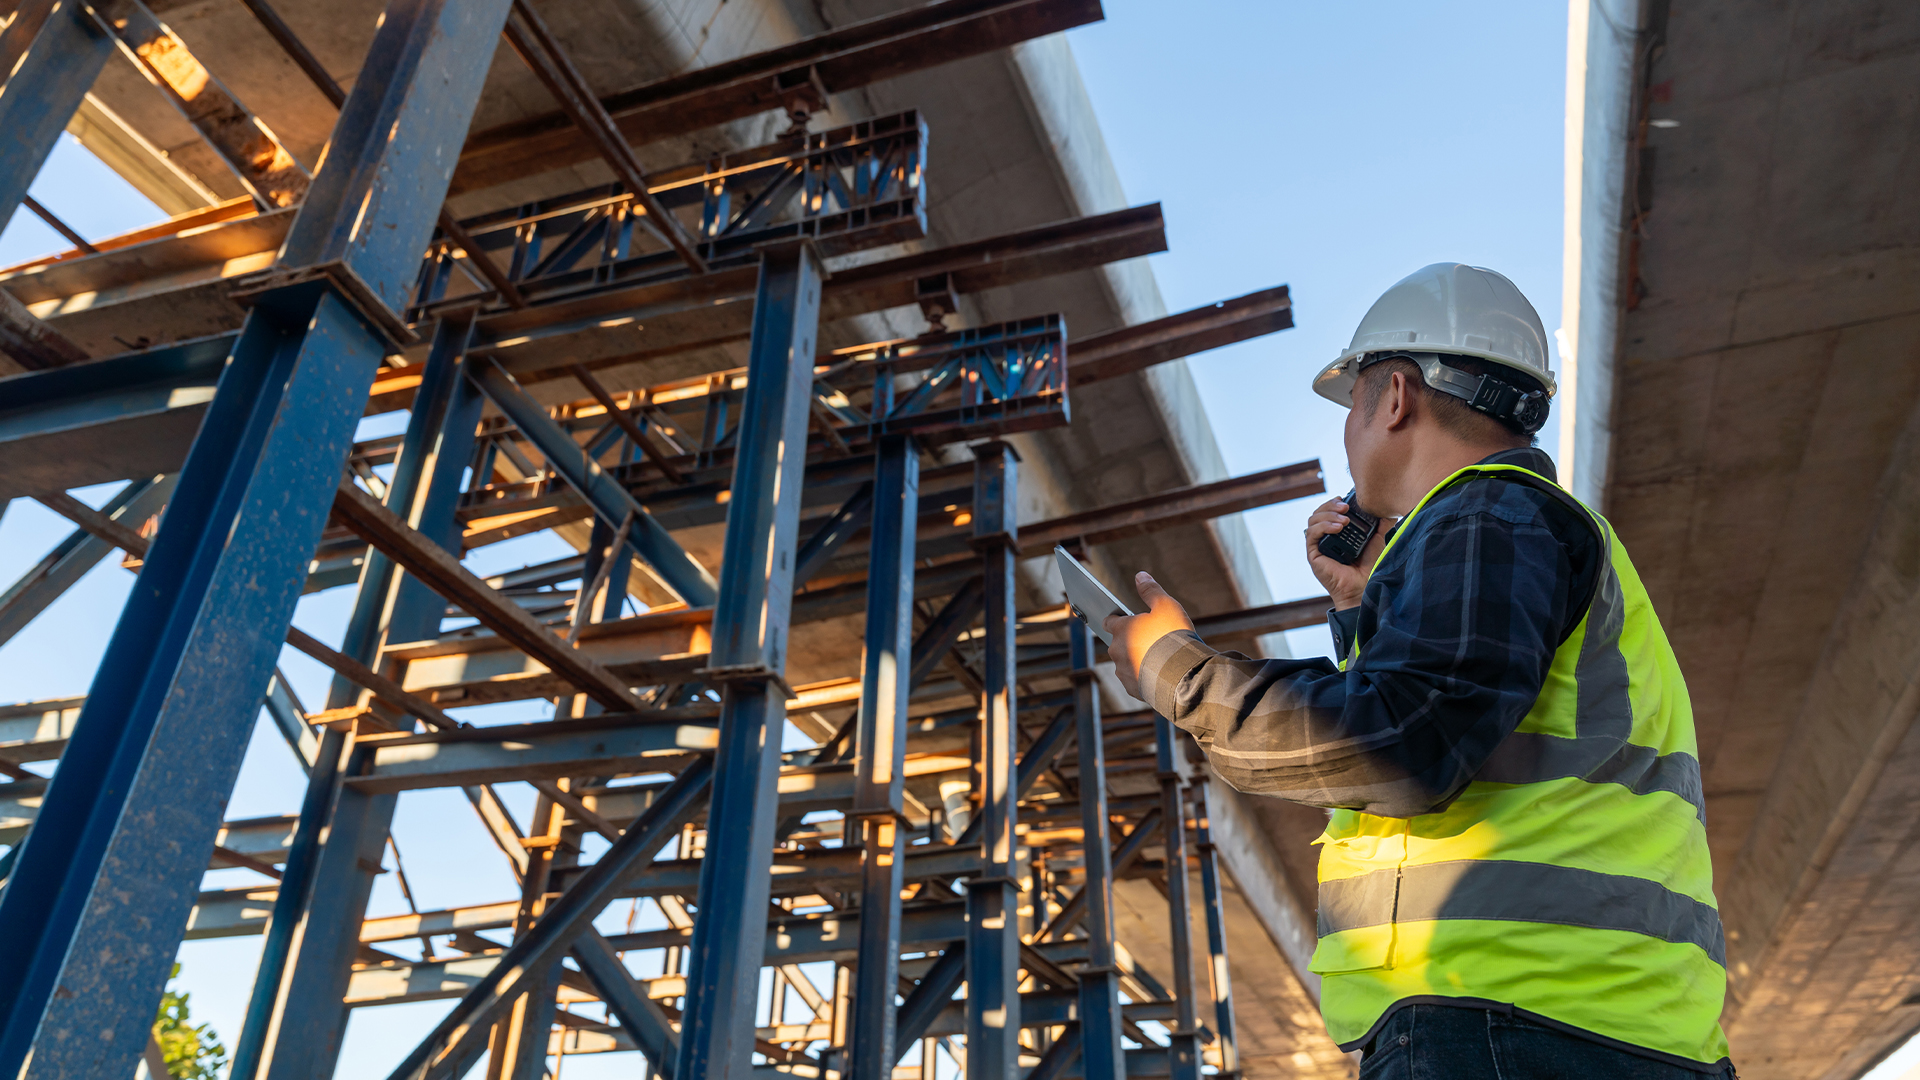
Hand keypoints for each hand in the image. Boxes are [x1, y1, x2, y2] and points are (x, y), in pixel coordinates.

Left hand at [1103, 571, 1194, 699]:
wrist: (1183, 673)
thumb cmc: (1174, 636)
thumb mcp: (1166, 606)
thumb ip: (1151, 590)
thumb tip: (1140, 576)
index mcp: (1121, 629)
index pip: (1110, 620)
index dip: (1119, 618)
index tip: (1128, 618)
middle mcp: (1116, 650)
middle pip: (1118, 642)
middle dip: (1131, 640)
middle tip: (1152, 639)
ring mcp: (1122, 671)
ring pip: (1125, 662)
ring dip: (1136, 659)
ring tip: (1157, 658)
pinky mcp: (1132, 688)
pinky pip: (1134, 680)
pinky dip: (1143, 676)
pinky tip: (1158, 673)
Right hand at [1304, 496, 1386, 609]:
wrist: (1364, 585)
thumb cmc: (1369, 566)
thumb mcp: (1377, 540)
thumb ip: (1381, 525)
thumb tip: (1388, 511)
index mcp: (1336, 532)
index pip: (1329, 510)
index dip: (1334, 502)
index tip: (1346, 500)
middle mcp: (1325, 537)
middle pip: (1319, 512)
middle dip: (1330, 505)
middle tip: (1346, 506)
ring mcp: (1318, 545)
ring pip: (1313, 520)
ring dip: (1328, 514)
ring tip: (1344, 520)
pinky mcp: (1313, 554)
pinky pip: (1312, 534)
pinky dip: (1323, 526)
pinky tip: (1338, 528)